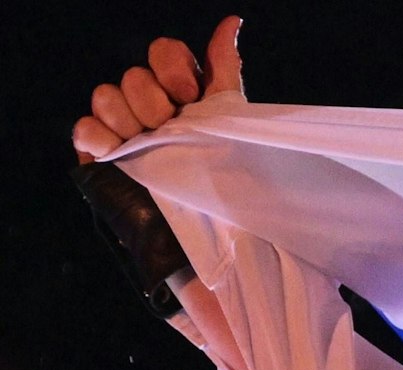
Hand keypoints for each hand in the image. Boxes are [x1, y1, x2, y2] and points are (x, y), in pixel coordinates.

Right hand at [73, 16, 244, 163]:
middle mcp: (148, 104)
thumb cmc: (222, 174)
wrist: (205, 228)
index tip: (190, 97)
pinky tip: (121, 154)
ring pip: (105, 95)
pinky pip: (85, 128)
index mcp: (181, 93)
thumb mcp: (230, 119)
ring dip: (131, 123)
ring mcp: (120, 127)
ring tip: (151, 148)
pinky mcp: (99, 153)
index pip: (163, 52)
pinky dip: (103, 139)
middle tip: (170, 130)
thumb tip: (231, 22)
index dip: (172, 68)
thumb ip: (224, 70)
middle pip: (133, 75)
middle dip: (154, 104)